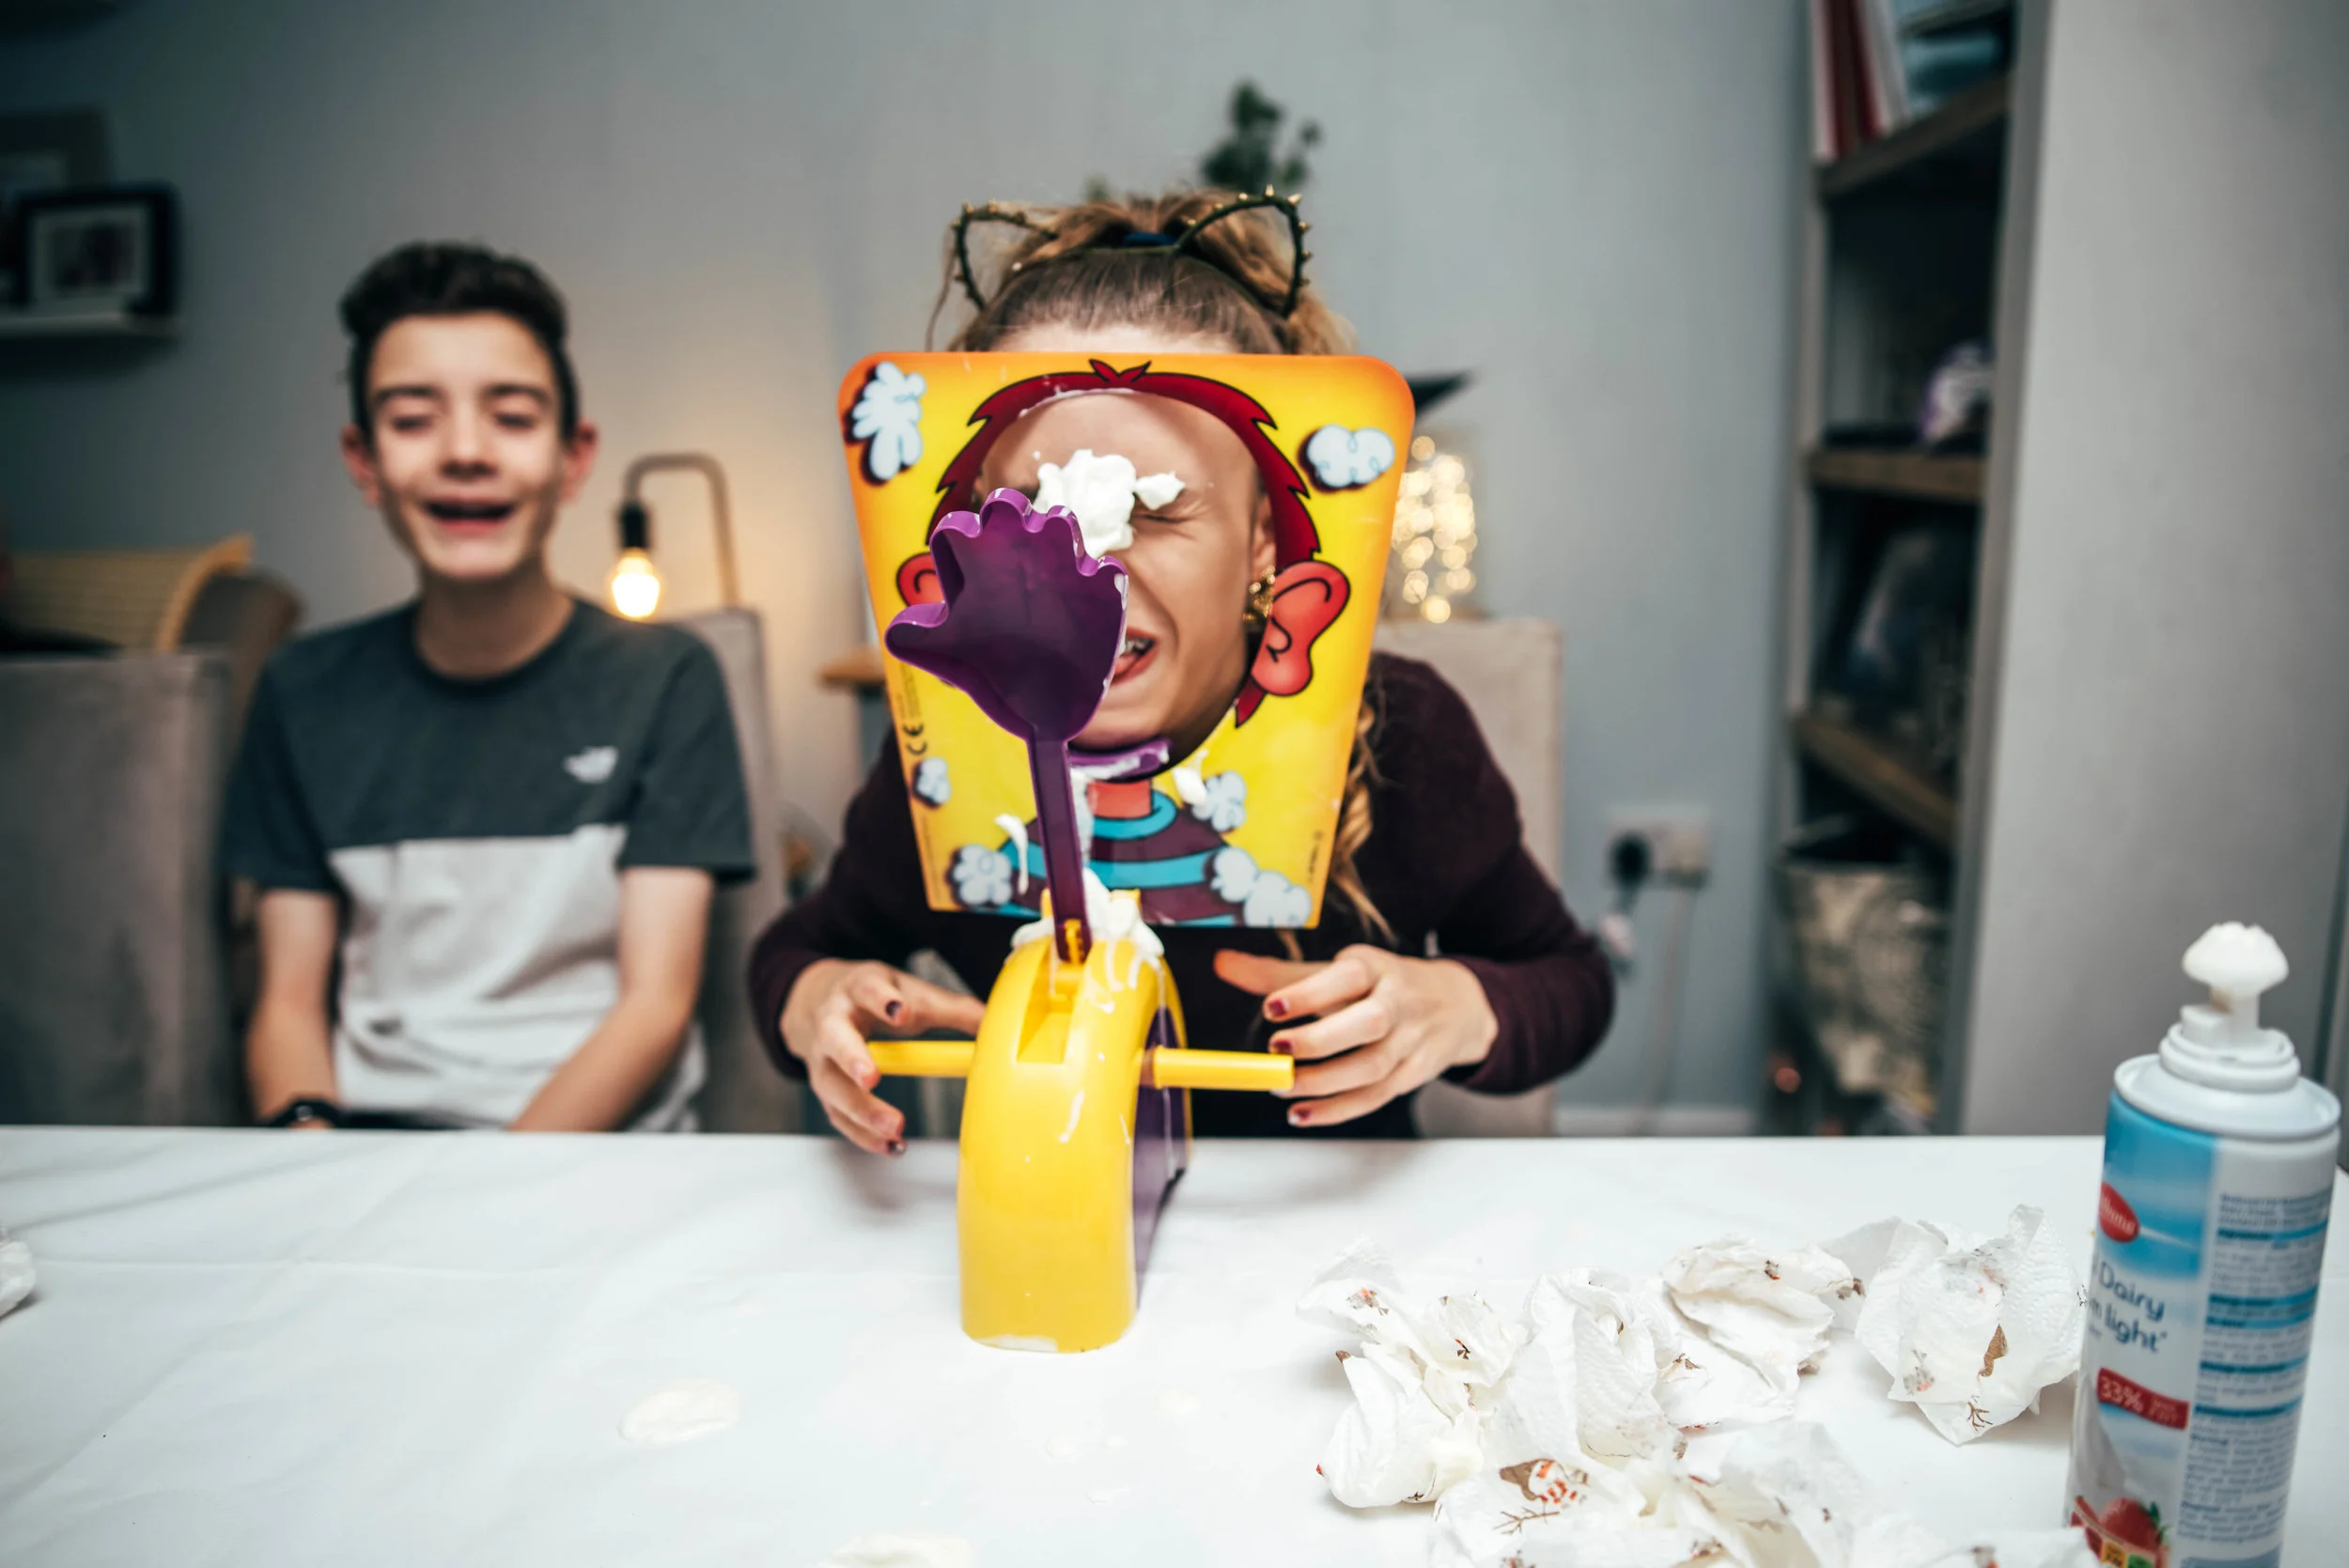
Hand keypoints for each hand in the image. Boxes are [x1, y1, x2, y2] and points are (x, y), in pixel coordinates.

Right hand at [781, 959, 985, 1154]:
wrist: (818, 1000)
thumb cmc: (872, 998)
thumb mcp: (909, 991)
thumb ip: (950, 1008)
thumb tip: (994, 1022)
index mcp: (859, 989)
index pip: (867, 989)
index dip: (882, 1000)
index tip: (900, 1011)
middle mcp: (832, 1021)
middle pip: (835, 1039)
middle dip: (852, 1058)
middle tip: (871, 1078)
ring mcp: (822, 1057)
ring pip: (832, 1085)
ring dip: (862, 1110)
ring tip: (895, 1126)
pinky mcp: (824, 1088)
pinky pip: (838, 1115)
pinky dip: (863, 1134)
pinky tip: (891, 1145)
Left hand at [1214, 946, 1496, 1128]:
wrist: (1457, 1005)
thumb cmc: (1381, 985)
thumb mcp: (1339, 970)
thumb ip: (1281, 974)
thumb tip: (1221, 964)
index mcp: (1375, 968)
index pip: (1346, 977)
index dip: (1309, 993)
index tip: (1270, 1007)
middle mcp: (1398, 1002)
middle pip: (1369, 1023)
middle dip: (1321, 1039)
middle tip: (1277, 1050)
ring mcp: (1410, 1041)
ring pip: (1372, 1067)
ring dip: (1324, 1082)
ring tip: (1279, 1087)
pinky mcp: (1413, 1074)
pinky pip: (1376, 1097)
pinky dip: (1338, 1109)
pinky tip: (1302, 1113)